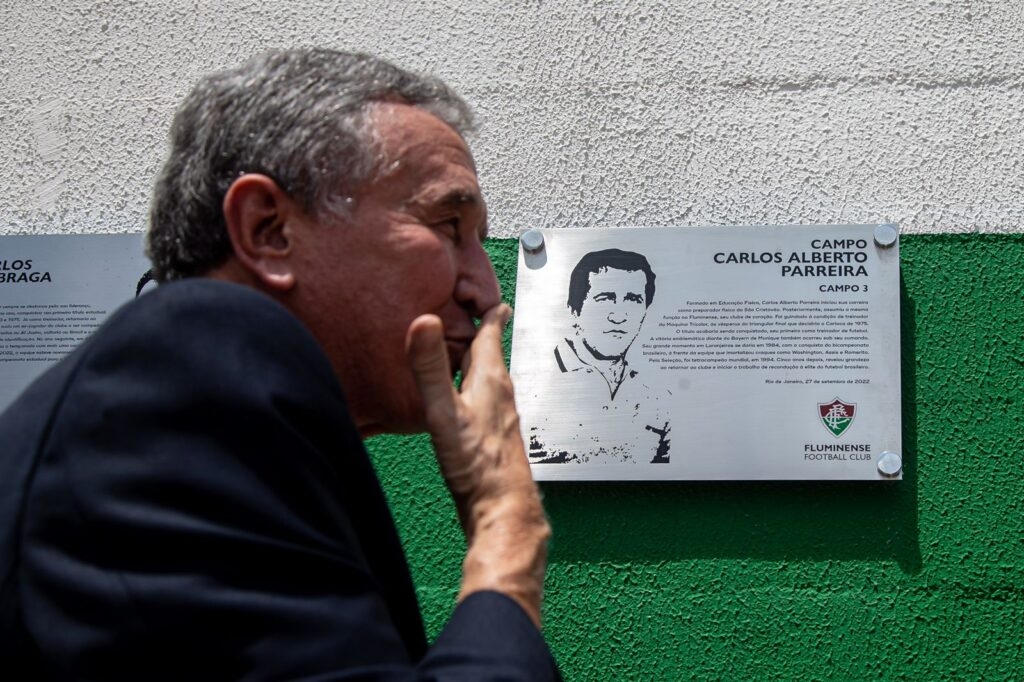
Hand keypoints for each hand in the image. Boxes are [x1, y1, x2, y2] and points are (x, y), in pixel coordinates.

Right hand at [406, 304, 549, 626]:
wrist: (503, 511)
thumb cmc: (479, 466)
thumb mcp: (445, 412)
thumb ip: (431, 369)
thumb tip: (424, 321)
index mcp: (490, 380)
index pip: (490, 333)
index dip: (487, 311)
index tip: (486, 291)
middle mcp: (500, 395)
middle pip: (490, 353)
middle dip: (482, 332)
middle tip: (475, 311)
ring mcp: (498, 417)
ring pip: (488, 377)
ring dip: (477, 360)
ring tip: (466, 349)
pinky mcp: (492, 437)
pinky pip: (482, 400)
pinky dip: (472, 387)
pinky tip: (462, 400)